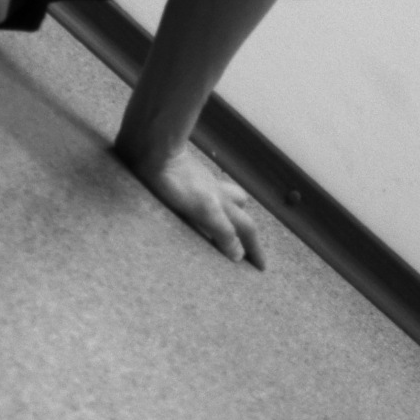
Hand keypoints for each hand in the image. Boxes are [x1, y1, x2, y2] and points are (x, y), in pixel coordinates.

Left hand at [114, 137, 265, 268]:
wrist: (157, 151)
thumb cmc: (178, 182)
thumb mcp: (204, 210)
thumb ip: (223, 230)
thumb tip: (239, 255)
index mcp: (222, 204)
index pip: (247, 228)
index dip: (255, 248)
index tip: (262, 268)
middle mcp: (216, 192)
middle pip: (240, 209)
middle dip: (247, 229)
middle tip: (247, 246)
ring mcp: (202, 183)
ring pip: (225, 197)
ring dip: (230, 210)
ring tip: (225, 226)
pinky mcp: (186, 177)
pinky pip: (205, 192)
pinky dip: (209, 202)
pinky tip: (196, 208)